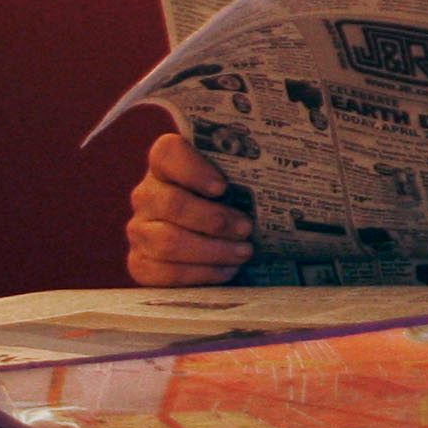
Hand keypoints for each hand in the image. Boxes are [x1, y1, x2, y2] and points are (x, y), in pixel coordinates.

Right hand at [126, 130, 253, 284]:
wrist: (216, 242)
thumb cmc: (231, 204)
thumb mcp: (237, 184)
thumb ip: (245, 172)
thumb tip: (287, 172)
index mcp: (166, 165)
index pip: (166, 153)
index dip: (192, 168)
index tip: (223, 187)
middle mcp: (147, 195)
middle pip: (172, 204)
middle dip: (214, 219)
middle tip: (246, 228)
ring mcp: (140, 230)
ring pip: (168, 242)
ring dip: (211, 250)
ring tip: (243, 252)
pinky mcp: (139, 263)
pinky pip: (163, 273)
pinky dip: (199, 274)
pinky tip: (226, 270)